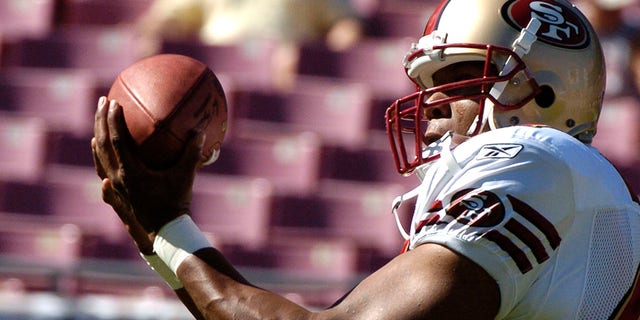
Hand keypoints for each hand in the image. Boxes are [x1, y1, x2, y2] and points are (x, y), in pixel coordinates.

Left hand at [92, 96, 203, 232]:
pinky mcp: (117, 192)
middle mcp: (117, 178)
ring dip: (98, 136)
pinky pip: (103, 169)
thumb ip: (192, 153)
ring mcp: (115, 186)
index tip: (114, 102)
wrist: (164, 231)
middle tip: (103, 101)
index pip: (117, 141)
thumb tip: (199, 131)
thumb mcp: (186, 177)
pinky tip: (100, 148)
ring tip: (99, 121)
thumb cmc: (176, 203)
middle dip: (101, 120)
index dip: (114, 120)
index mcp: (131, 172)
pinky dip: (100, 155)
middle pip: (103, 144)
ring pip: (99, 156)